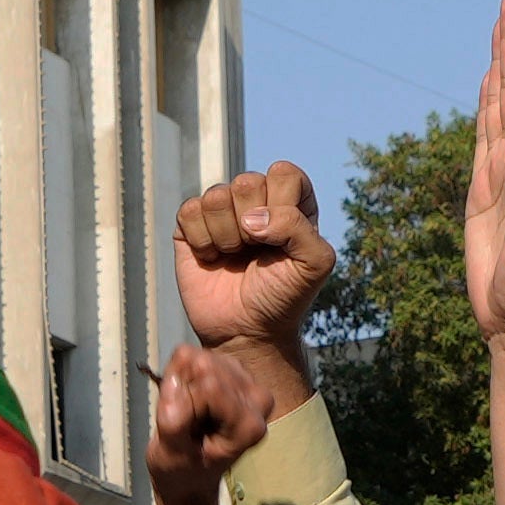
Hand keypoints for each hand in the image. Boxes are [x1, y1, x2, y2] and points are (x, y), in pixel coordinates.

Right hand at [148, 345, 278, 504]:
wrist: (190, 472)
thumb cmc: (182, 468)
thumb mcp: (172, 454)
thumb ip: (173, 421)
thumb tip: (174, 382)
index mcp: (250, 424)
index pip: (210, 387)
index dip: (184, 405)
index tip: (183, 432)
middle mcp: (257, 399)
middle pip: (204, 365)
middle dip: (182, 391)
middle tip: (184, 420)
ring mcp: (246, 380)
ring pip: (197, 357)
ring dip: (181, 384)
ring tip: (187, 413)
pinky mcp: (231, 367)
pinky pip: (190, 355)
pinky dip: (180, 375)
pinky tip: (188, 400)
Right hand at [172, 161, 335, 398]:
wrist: (247, 332)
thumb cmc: (283, 297)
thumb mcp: (314, 264)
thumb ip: (299, 228)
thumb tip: (252, 218)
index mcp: (290, 202)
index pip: (283, 173)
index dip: (281, 205)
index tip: (281, 241)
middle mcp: (255, 200)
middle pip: (247, 182)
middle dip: (251, 226)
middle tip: (255, 252)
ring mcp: (222, 211)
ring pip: (216, 196)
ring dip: (226, 236)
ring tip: (233, 257)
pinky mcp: (191, 225)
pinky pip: (190, 211)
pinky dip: (202, 241)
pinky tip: (212, 259)